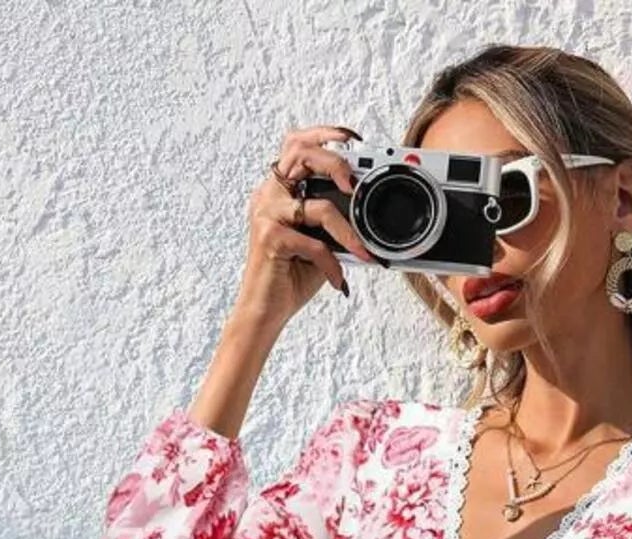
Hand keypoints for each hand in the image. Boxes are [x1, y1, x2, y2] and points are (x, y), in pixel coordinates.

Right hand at [233, 123, 379, 327]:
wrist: (265, 311)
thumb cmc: (290, 276)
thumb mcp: (319, 244)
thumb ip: (334, 224)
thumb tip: (366, 216)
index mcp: (278, 191)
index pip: (297, 144)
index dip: (323, 134)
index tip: (351, 138)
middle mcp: (269, 195)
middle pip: (302, 153)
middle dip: (335, 163)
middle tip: (355, 184)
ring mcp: (267, 214)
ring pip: (318, 206)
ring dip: (347, 232)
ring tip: (361, 251)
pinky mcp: (270, 238)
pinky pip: (315, 244)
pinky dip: (333, 264)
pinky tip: (339, 281)